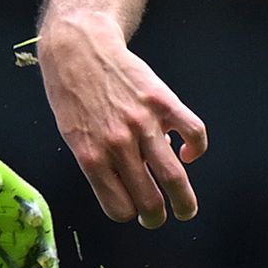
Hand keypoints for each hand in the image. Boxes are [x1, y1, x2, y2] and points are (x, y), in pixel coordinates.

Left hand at [36, 13, 204, 226]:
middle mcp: (118, 144)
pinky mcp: (163, 102)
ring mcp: (143, 123)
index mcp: (91, 157)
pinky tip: (188, 154)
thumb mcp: (73, 135)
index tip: (132, 210)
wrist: (78, 49)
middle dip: (156, 218)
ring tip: (185, 209)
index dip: (128, 214)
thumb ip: (99, 162)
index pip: (118, 208)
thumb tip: (133, 181)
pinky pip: (194, 133)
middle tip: (159, 219)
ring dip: (184, 202)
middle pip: (149, 200)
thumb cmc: (71, 95)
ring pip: (174, 176)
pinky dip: (197, 149)